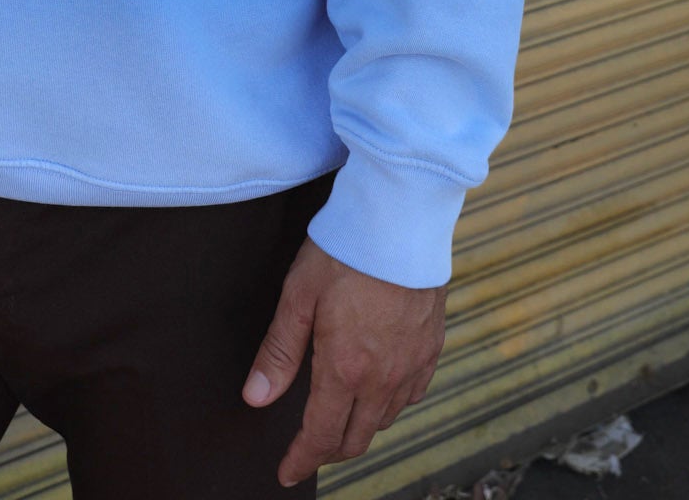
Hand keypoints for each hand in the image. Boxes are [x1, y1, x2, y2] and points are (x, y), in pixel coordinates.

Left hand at [241, 236, 445, 487]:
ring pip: (385, 419)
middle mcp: (383, 378)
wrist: (402, 217)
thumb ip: (279, 352)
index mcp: (346, 369)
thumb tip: (256, 397)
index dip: (301, 460)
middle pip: (356, 438)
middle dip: (329, 449)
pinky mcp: (432, 346)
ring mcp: (413, 364)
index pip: (322, 436)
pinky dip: (392, 403)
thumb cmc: (345, 250)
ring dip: (359, 426)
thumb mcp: (298, 296)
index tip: (287, 472)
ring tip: (339, 416)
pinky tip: (379, 389)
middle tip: (309, 446)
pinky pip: (413, 394)